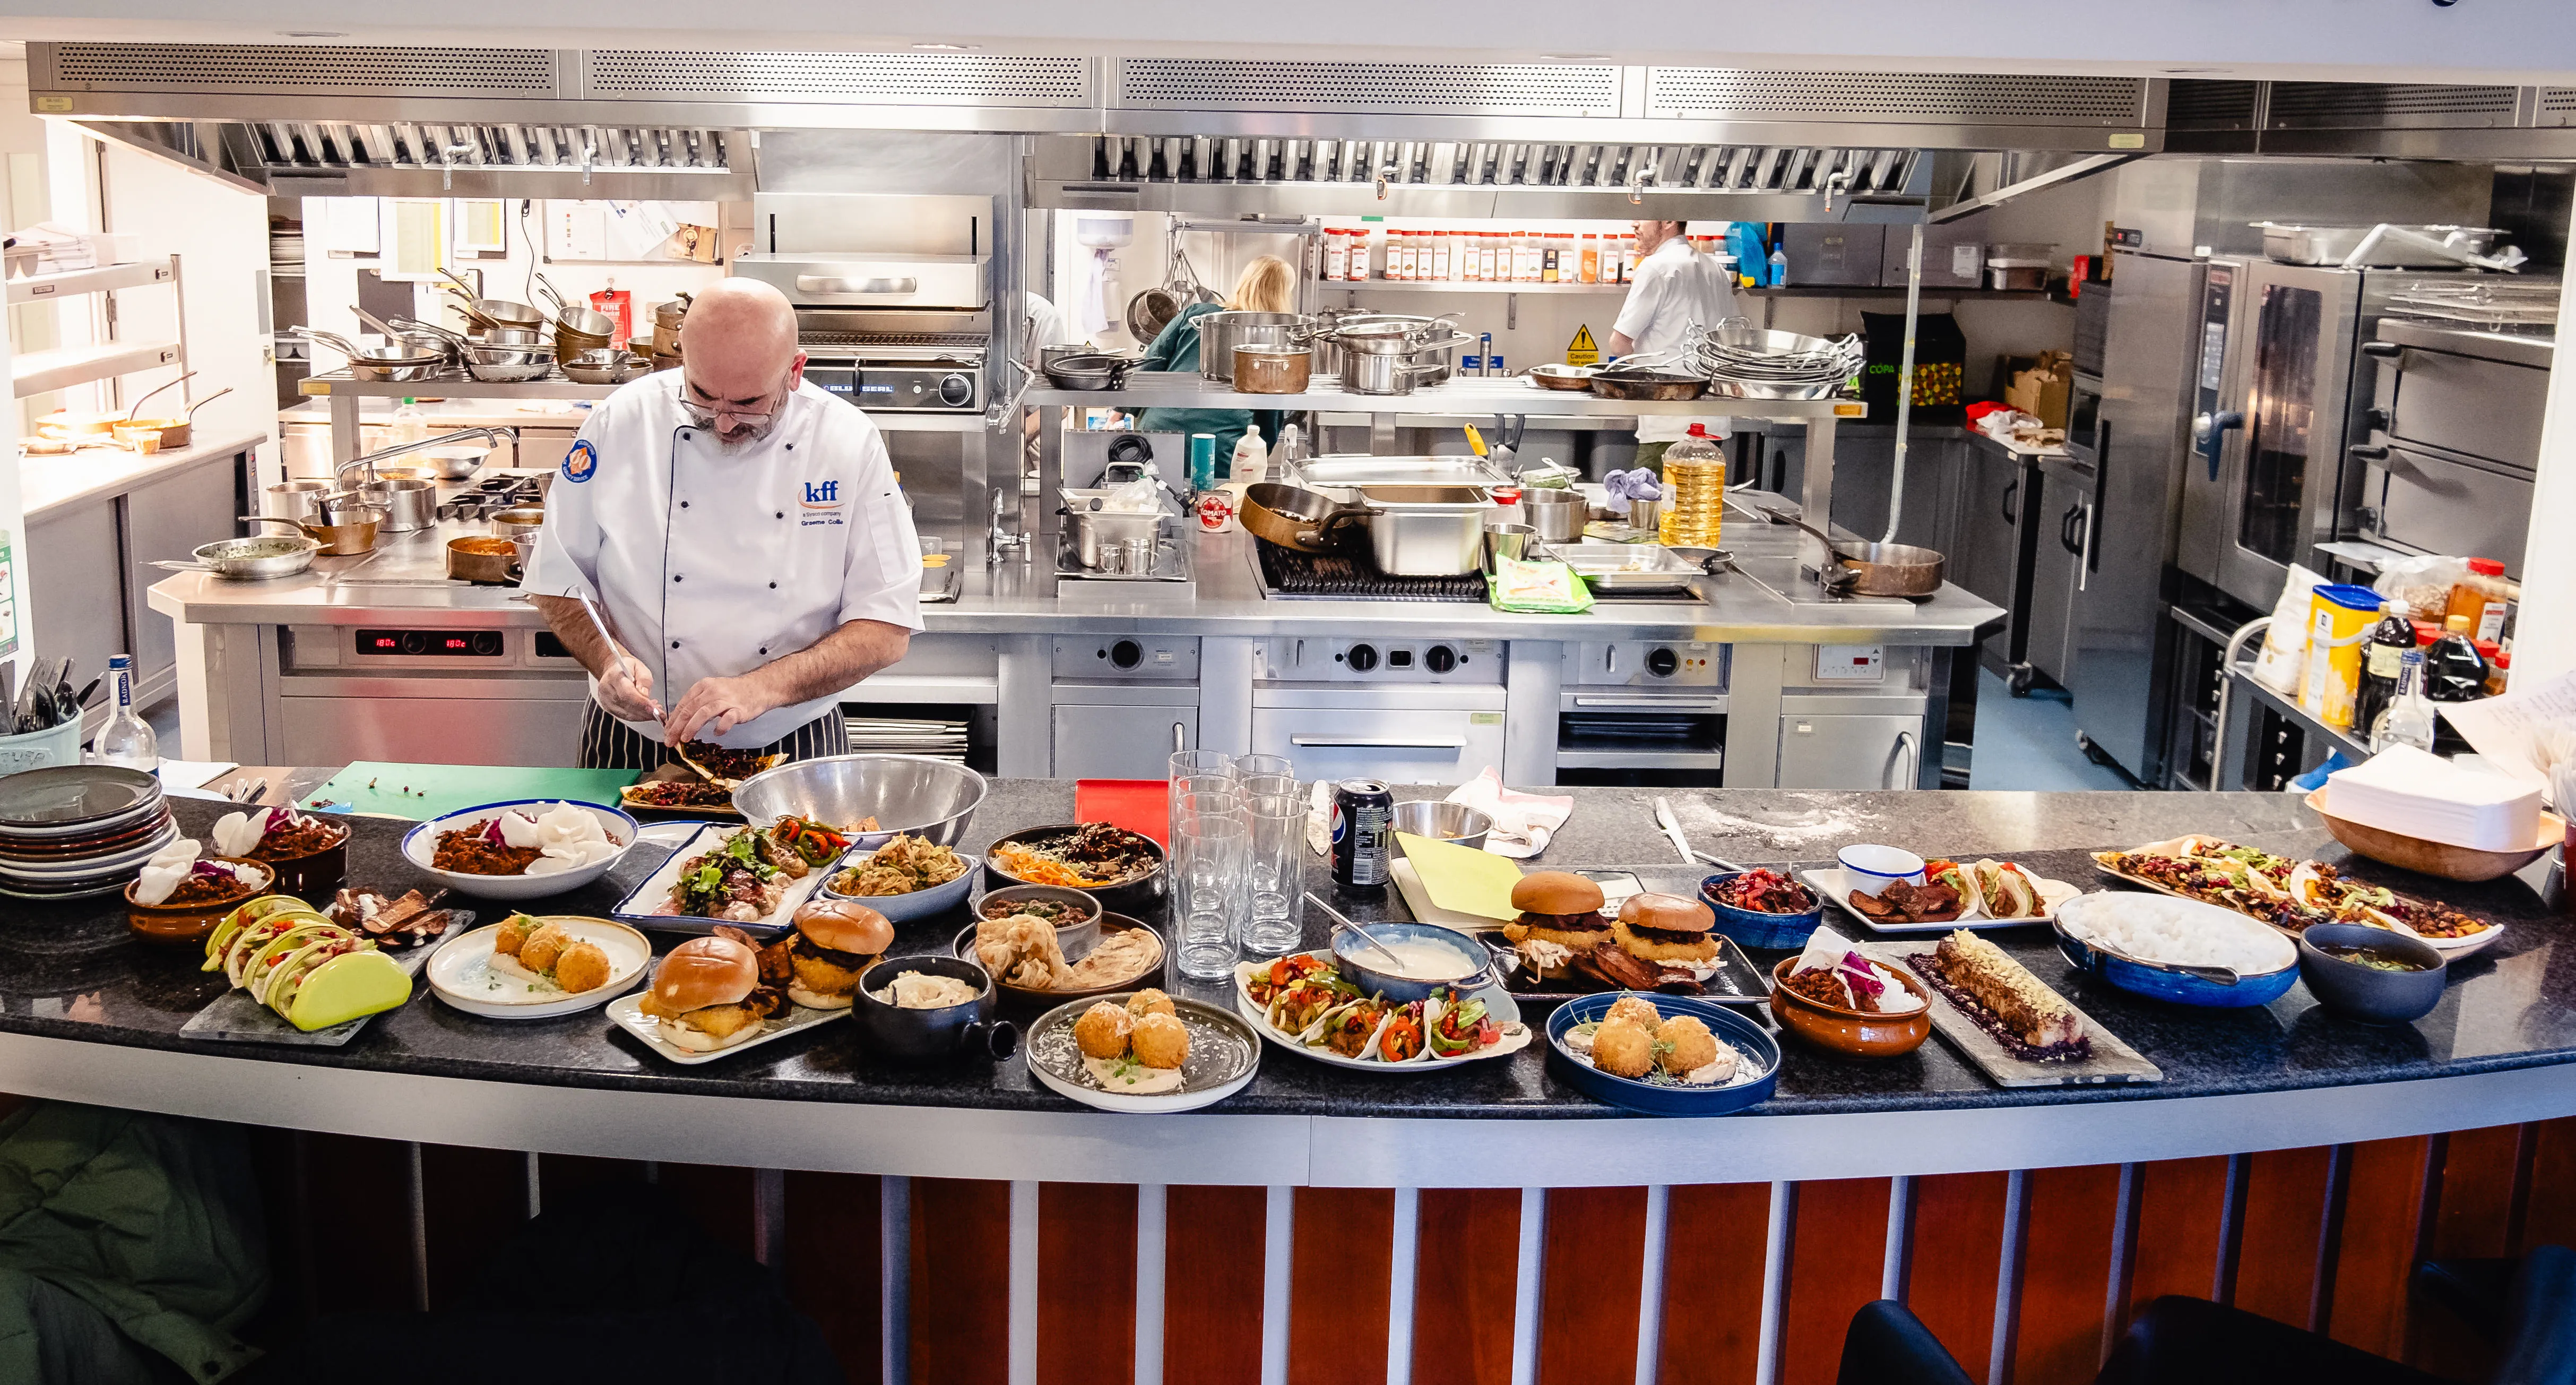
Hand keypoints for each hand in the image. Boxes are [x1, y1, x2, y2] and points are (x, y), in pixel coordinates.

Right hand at [595, 649, 659, 722]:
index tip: (655, 709)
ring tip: (656, 712)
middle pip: (627, 706)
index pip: (627, 694)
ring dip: (643, 716)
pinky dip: (638, 716)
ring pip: (626, 714)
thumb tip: (645, 694)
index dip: (642, 703)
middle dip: (646, 712)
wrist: (614, 669)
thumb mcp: (640, 667)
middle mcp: (607, 690)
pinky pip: (625, 716)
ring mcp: (606, 700)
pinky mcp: (608, 708)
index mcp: (614, 676)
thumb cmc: (627, 667)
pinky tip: (647, 712)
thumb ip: (644, 680)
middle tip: (660, 713)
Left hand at [664, 674, 780, 746]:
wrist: (758, 688)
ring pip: (704, 712)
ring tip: (685, 738)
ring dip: (692, 726)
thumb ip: (697, 704)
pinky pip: (728, 718)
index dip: (673, 719)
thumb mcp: (712, 692)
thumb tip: (680, 721)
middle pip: (690, 709)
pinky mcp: (739, 709)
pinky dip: (721, 726)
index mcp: (703, 686)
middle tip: (670, 739)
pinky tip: (717, 733)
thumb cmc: (733, 693)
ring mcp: (726, 700)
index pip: (683, 704)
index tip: (666, 732)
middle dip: (677, 726)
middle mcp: (713, 691)